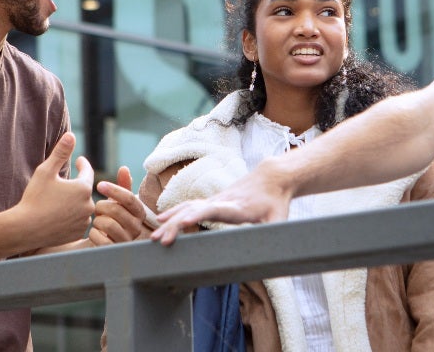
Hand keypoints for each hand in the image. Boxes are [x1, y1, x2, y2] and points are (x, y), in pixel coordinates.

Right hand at [16, 133, 94, 249]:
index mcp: (83, 188)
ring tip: (62, 201)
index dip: (83, 165)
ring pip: (82, 207)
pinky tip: (61, 216)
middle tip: (67, 182)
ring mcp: (84, 221)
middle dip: (76, 186)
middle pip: (84, 191)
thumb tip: (71, 135)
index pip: (87, 172)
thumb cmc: (34, 198)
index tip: (79, 160)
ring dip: (75, 203)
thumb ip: (60, 152)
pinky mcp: (77, 234)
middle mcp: (89, 205)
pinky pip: (77, 222)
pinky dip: (71, 217)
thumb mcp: (46, 171)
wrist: (25, 229)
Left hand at [90, 166, 150, 244]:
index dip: (113, 190)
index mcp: (139, 213)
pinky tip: (94, 233)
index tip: (99, 185)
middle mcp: (137, 228)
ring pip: (108, 224)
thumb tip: (124, 168)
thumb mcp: (116, 202)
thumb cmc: (110, 218)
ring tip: (97, 222)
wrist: (100, 244)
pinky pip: (100, 239)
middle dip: (101, 207)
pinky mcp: (114, 252)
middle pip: (116, 210)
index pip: (129, 198)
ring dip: (97, 221)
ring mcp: (126, 241)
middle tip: (96, 209)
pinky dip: (93, 233)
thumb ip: (122, 187)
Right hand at [150, 167, 290, 245]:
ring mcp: (214, 200)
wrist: (272, 179)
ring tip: (154, 236)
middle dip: (175, 225)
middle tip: (160, 241)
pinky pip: (188, 206)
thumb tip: (269, 255)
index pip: (214, 210)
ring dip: (170, 222)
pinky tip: (162, 221)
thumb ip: (273, 236)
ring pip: (187, 208)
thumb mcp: (279, 221)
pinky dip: (174, 213)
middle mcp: (221, 201)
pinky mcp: (212, 201)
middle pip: (194, 211)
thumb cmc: (276, 203)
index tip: (182, 223)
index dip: (198, 215)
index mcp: (237, 208)